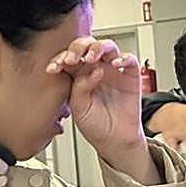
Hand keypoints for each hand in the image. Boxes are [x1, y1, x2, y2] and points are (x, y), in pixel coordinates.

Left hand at [47, 37, 155, 183]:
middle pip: (87, 46)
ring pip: (107, 47)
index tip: (54, 68)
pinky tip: (116, 64)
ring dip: (98, 47)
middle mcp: (95, 69)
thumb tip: (91, 70)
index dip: (60, 59)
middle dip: (78, 48)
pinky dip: (124, 57)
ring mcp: (113, 71)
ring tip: (93, 57)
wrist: (114, 140)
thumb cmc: (95, 125)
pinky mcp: (130, 76)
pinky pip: (129, 60)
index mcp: (78, 75)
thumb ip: (80, 88)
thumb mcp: (80, 108)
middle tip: (74, 58)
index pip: (68, 58)